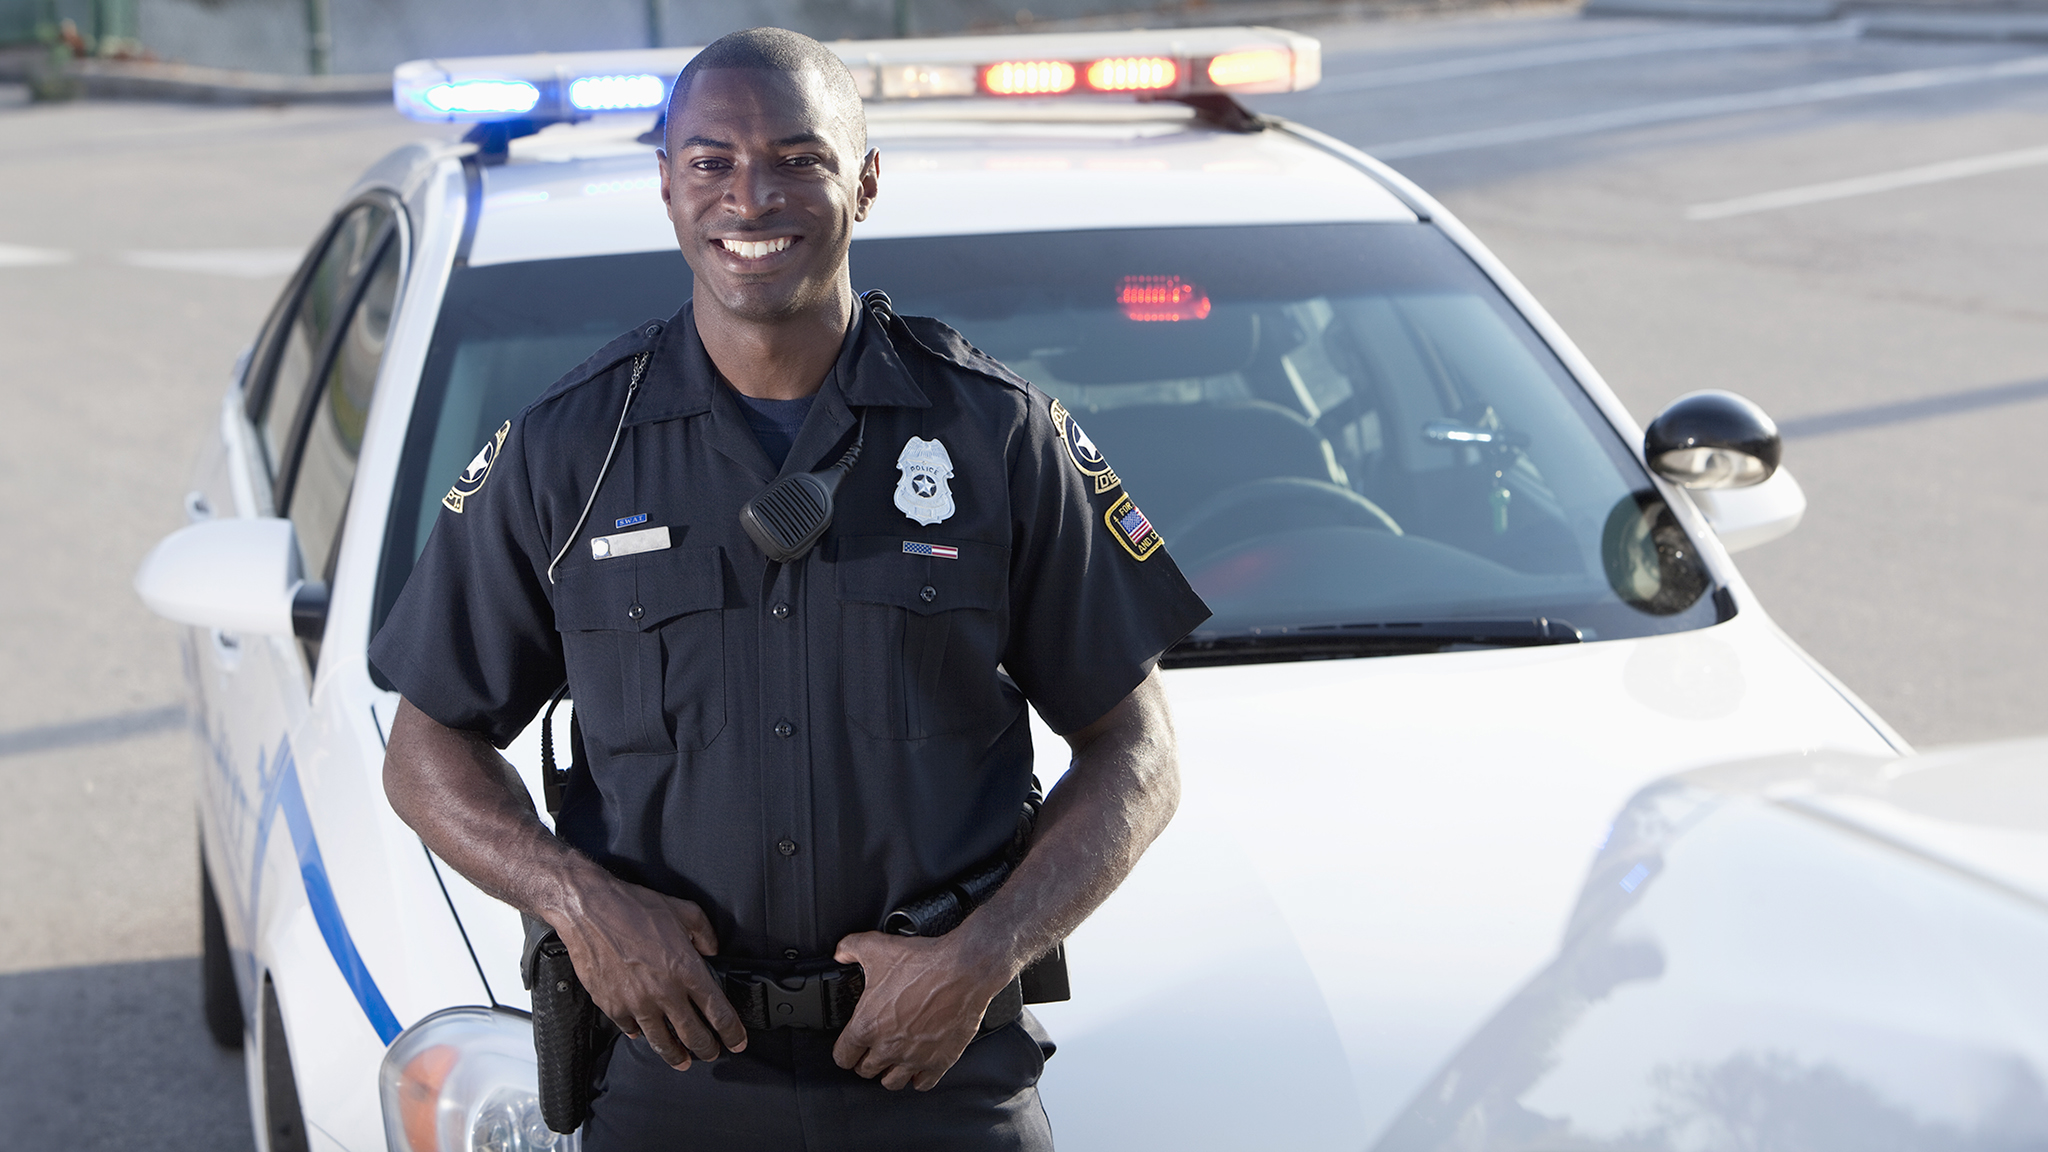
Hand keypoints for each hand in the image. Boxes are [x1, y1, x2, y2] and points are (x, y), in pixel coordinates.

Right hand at [553, 878, 747, 1070]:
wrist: (589, 910)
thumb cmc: (633, 907)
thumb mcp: (683, 910)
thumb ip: (704, 933)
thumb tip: (712, 950)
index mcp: (686, 969)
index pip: (718, 1012)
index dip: (732, 1032)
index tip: (737, 1041)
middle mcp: (664, 992)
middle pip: (693, 1035)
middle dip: (707, 1050)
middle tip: (712, 1053)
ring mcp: (637, 1003)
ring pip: (662, 1041)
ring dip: (675, 1054)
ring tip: (682, 1060)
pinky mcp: (612, 1006)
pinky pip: (631, 1029)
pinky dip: (640, 1034)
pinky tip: (645, 1034)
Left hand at [831, 931, 1012, 1090]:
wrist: (963, 970)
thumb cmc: (924, 963)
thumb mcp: (877, 947)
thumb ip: (850, 949)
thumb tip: (840, 954)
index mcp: (867, 1026)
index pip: (842, 1057)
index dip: (845, 1050)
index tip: (852, 1044)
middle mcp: (887, 1047)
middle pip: (866, 1071)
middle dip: (867, 1060)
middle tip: (875, 1047)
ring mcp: (914, 1058)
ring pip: (891, 1082)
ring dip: (890, 1072)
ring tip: (894, 1059)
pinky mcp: (939, 1062)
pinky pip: (922, 1084)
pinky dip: (919, 1077)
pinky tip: (919, 1064)